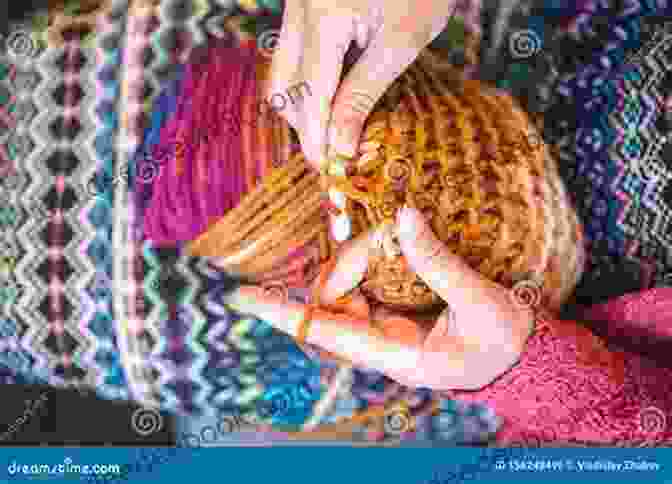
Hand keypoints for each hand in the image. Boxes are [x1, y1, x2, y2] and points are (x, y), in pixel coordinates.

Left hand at [227, 207, 534, 390]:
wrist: (524, 354)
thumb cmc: (505, 340)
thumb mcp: (479, 303)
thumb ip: (439, 263)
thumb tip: (403, 217)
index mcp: (398, 356)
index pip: (327, 334)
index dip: (284, 314)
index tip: (240, 298)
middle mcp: (382, 345)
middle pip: (336, 302)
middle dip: (346, 264)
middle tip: (388, 232)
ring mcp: (387, 329)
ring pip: (349, 290)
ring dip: (360, 259)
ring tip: (395, 233)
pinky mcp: (397, 313)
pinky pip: (368, 284)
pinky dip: (370, 260)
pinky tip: (386, 242)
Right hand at [266, 0, 457, 169]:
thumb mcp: (401, 43)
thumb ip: (363, 95)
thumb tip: (338, 146)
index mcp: (323, 15)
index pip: (308, 96)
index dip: (315, 139)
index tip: (328, 169)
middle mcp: (298, 8)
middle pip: (283, 88)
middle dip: (306, 124)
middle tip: (336, 150)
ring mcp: (296, 5)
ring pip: (282, 72)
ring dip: (305, 105)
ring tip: (340, 124)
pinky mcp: (304, 6)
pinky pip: (293, 54)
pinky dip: (311, 82)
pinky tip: (339, 94)